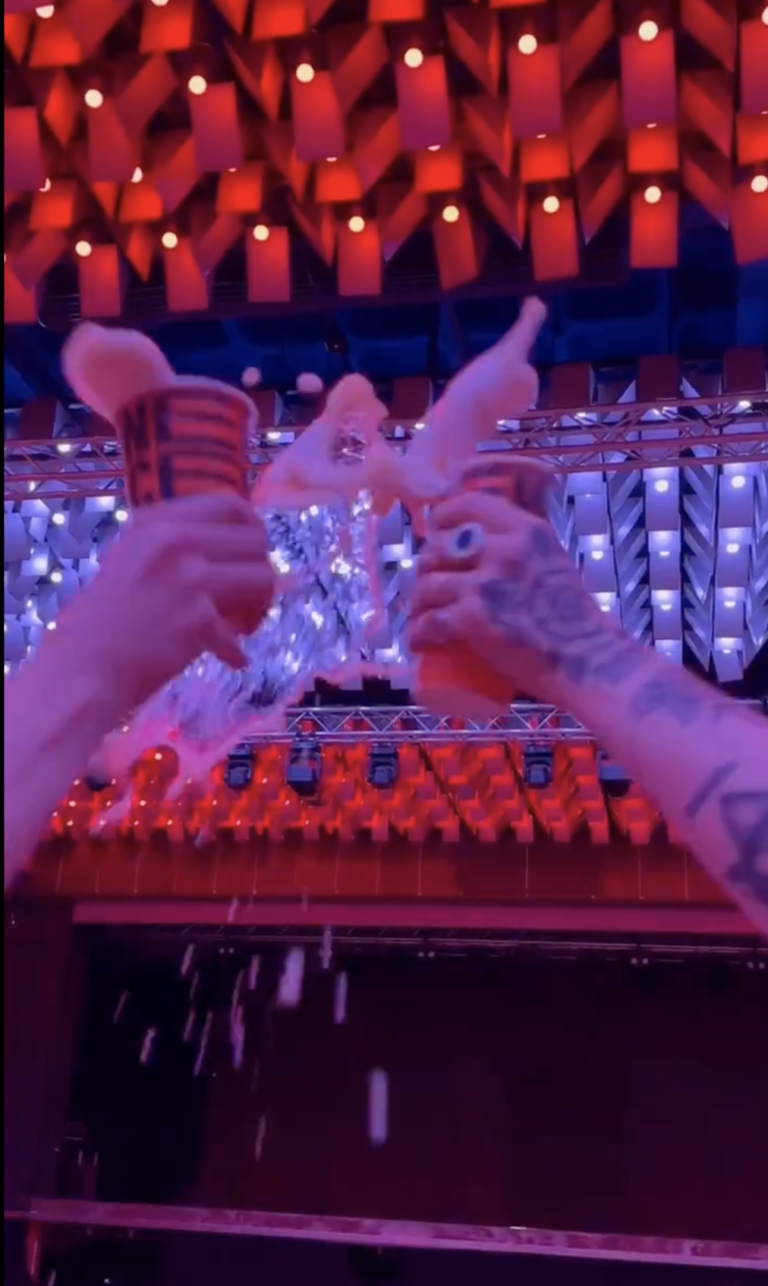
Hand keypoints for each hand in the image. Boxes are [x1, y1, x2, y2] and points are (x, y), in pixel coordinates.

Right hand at [42, 494, 275, 718]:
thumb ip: (171, 547)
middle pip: (256, 539)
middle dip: (261, 567)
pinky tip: (226, 660)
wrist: (82, 669)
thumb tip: (228, 546)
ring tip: (243, 624)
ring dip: (259, 605)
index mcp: (157, 523)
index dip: (251, 527)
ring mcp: (189, 578)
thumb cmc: (100, 621)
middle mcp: (175, 542)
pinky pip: (240, 635)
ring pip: (263, 578)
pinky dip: (235, 653)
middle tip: (251, 594)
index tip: (252, 549)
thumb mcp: (129, 561)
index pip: (229, 504)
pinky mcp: (200, 619)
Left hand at [409, 490, 638, 707]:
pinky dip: (418, 634)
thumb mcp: (552, 562)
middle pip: (439, 548)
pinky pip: (430, 622)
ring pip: (428, 585)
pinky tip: (418, 642)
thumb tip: (491, 545)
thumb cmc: (575, 619)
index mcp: (526, 531)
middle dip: (426, 568)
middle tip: (428, 586)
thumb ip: (526, 549)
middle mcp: (505, 550)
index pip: (467, 506)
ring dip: (417, 603)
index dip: (442, 518)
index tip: (435, 533)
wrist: (588, 661)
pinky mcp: (473, 618)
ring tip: (420, 615)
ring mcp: (486, 584)